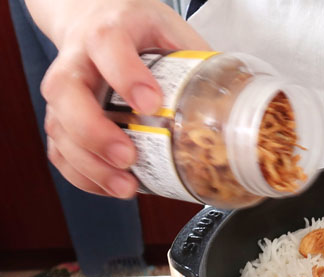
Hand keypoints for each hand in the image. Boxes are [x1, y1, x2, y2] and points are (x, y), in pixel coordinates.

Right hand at [31, 0, 208, 197]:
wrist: (94, 16)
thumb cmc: (135, 27)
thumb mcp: (170, 28)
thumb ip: (197, 57)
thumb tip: (237, 98)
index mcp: (110, 30)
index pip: (107, 45)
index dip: (126, 75)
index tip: (150, 103)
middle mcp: (78, 58)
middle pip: (66, 92)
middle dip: (94, 131)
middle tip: (127, 157)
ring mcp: (66, 89)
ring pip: (59, 127)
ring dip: (90, 164)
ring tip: (125, 186)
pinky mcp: (61, 116)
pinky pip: (59, 150)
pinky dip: (82, 175)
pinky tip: (110, 186)